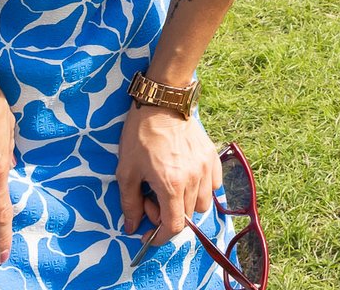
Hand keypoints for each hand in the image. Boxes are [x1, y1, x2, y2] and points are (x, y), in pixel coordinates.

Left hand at [118, 104, 221, 250]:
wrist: (162, 102)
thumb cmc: (140, 136)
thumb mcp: (126, 172)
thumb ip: (130, 204)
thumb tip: (132, 228)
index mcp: (171, 185)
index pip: (174, 227)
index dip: (159, 237)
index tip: (147, 235)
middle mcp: (193, 179)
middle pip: (188, 217)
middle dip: (167, 217)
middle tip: (150, 199)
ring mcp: (206, 167)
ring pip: (203, 204)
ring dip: (186, 205)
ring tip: (169, 189)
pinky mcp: (212, 157)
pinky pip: (214, 185)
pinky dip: (202, 190)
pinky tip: (186, 179)